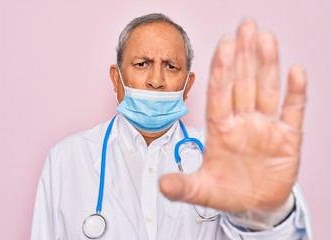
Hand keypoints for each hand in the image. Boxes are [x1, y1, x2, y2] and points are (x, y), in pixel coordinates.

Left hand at [159, 19, 306, 211]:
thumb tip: (162, 186)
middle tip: (245, 26)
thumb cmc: (226, 191)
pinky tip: (295, 72)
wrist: (253, 205)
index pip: (219, 94)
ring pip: (266, 90)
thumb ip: (183, 186)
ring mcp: (265, 127)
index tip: (223, 45)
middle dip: (243, 56)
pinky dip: (295, 93)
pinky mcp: (287, 138)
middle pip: (243, 84)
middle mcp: (242, 121)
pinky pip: (292, 111)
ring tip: (265, 39)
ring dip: (267, 65)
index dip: (221, 71)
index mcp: (220, 129)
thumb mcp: (202, 190)